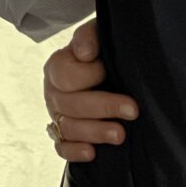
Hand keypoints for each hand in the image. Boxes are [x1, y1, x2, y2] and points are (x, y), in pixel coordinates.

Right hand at [42, 19, 136, 162]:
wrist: (108, 65)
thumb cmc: (103, 49)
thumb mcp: (99, 33)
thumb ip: (90, 36)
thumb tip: (85, 52)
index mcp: (58, 66)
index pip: (66, 76)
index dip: (90, 75)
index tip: (109, 71)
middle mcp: (53, 92)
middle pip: (69, 105)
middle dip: (103, 108)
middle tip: (132, 110)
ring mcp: (57, 115)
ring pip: (68, 129)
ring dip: (95, 133)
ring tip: (120, 134)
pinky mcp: (64, 134)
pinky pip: (62, 147)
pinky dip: (74, 152)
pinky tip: (92, 153)